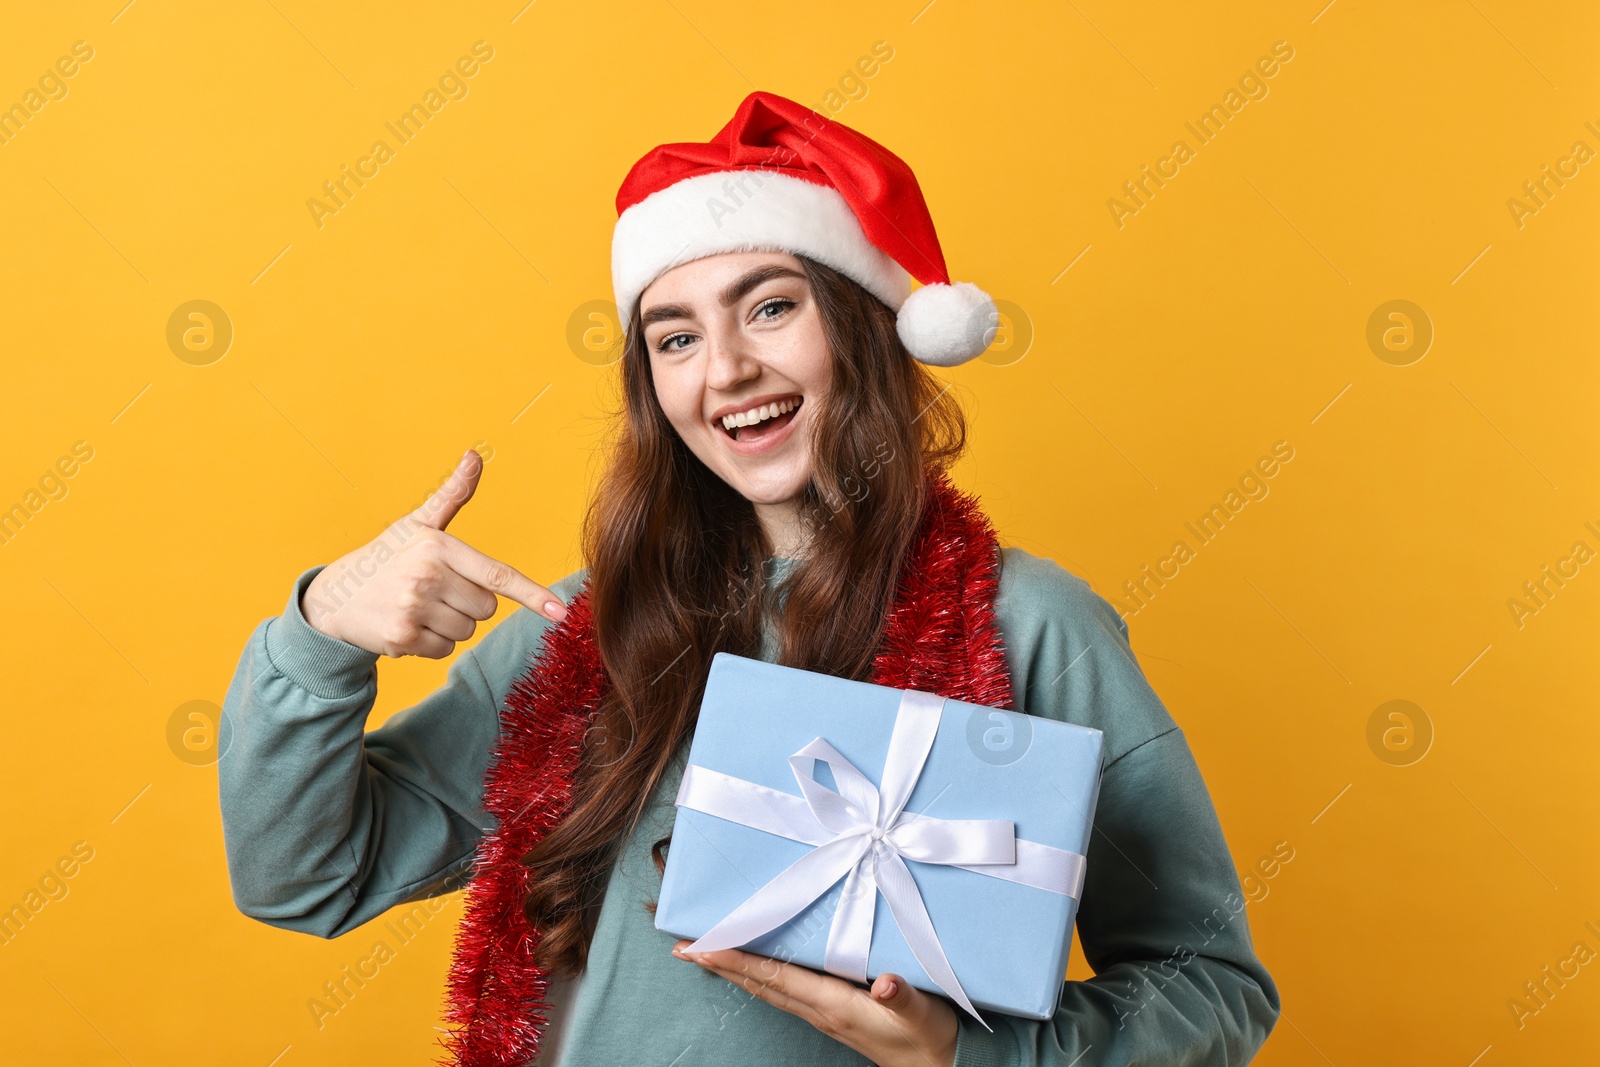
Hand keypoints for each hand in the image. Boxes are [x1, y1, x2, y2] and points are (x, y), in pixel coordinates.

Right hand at [300, 448, 567, 657]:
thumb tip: (475, 455)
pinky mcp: (401, 639)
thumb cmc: (386, 557)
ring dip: (450, 624)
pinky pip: (444, 650)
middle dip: (468, 603)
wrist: (333, 597)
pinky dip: (431, 643)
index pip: (497, 575)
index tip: (560, 611)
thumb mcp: (418, 524)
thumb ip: (452, 494)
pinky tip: (407, 625)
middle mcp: (426, 577)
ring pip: (467, 631)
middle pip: (486, 608)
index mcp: (438, 547)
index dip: (532, 594)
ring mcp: (413, 610)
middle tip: (434, 590)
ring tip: (418, 607)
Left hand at [671, 940, 957, 1066]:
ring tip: (707, 955)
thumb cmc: (932, 1039)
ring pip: (768, 988)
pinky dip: (760, 977)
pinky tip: (754, 970)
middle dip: (722, 965)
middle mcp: (821, 1010)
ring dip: (735, 971)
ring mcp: (824, 1014)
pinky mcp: (832, 1014)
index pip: (776, 977)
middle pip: (760, 983)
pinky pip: (784, 992)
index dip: (740, 960)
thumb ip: (904, 999)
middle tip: (685, 948)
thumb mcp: (925, 1015)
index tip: (705, 947)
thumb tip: (886, 986)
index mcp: (835, 1005)